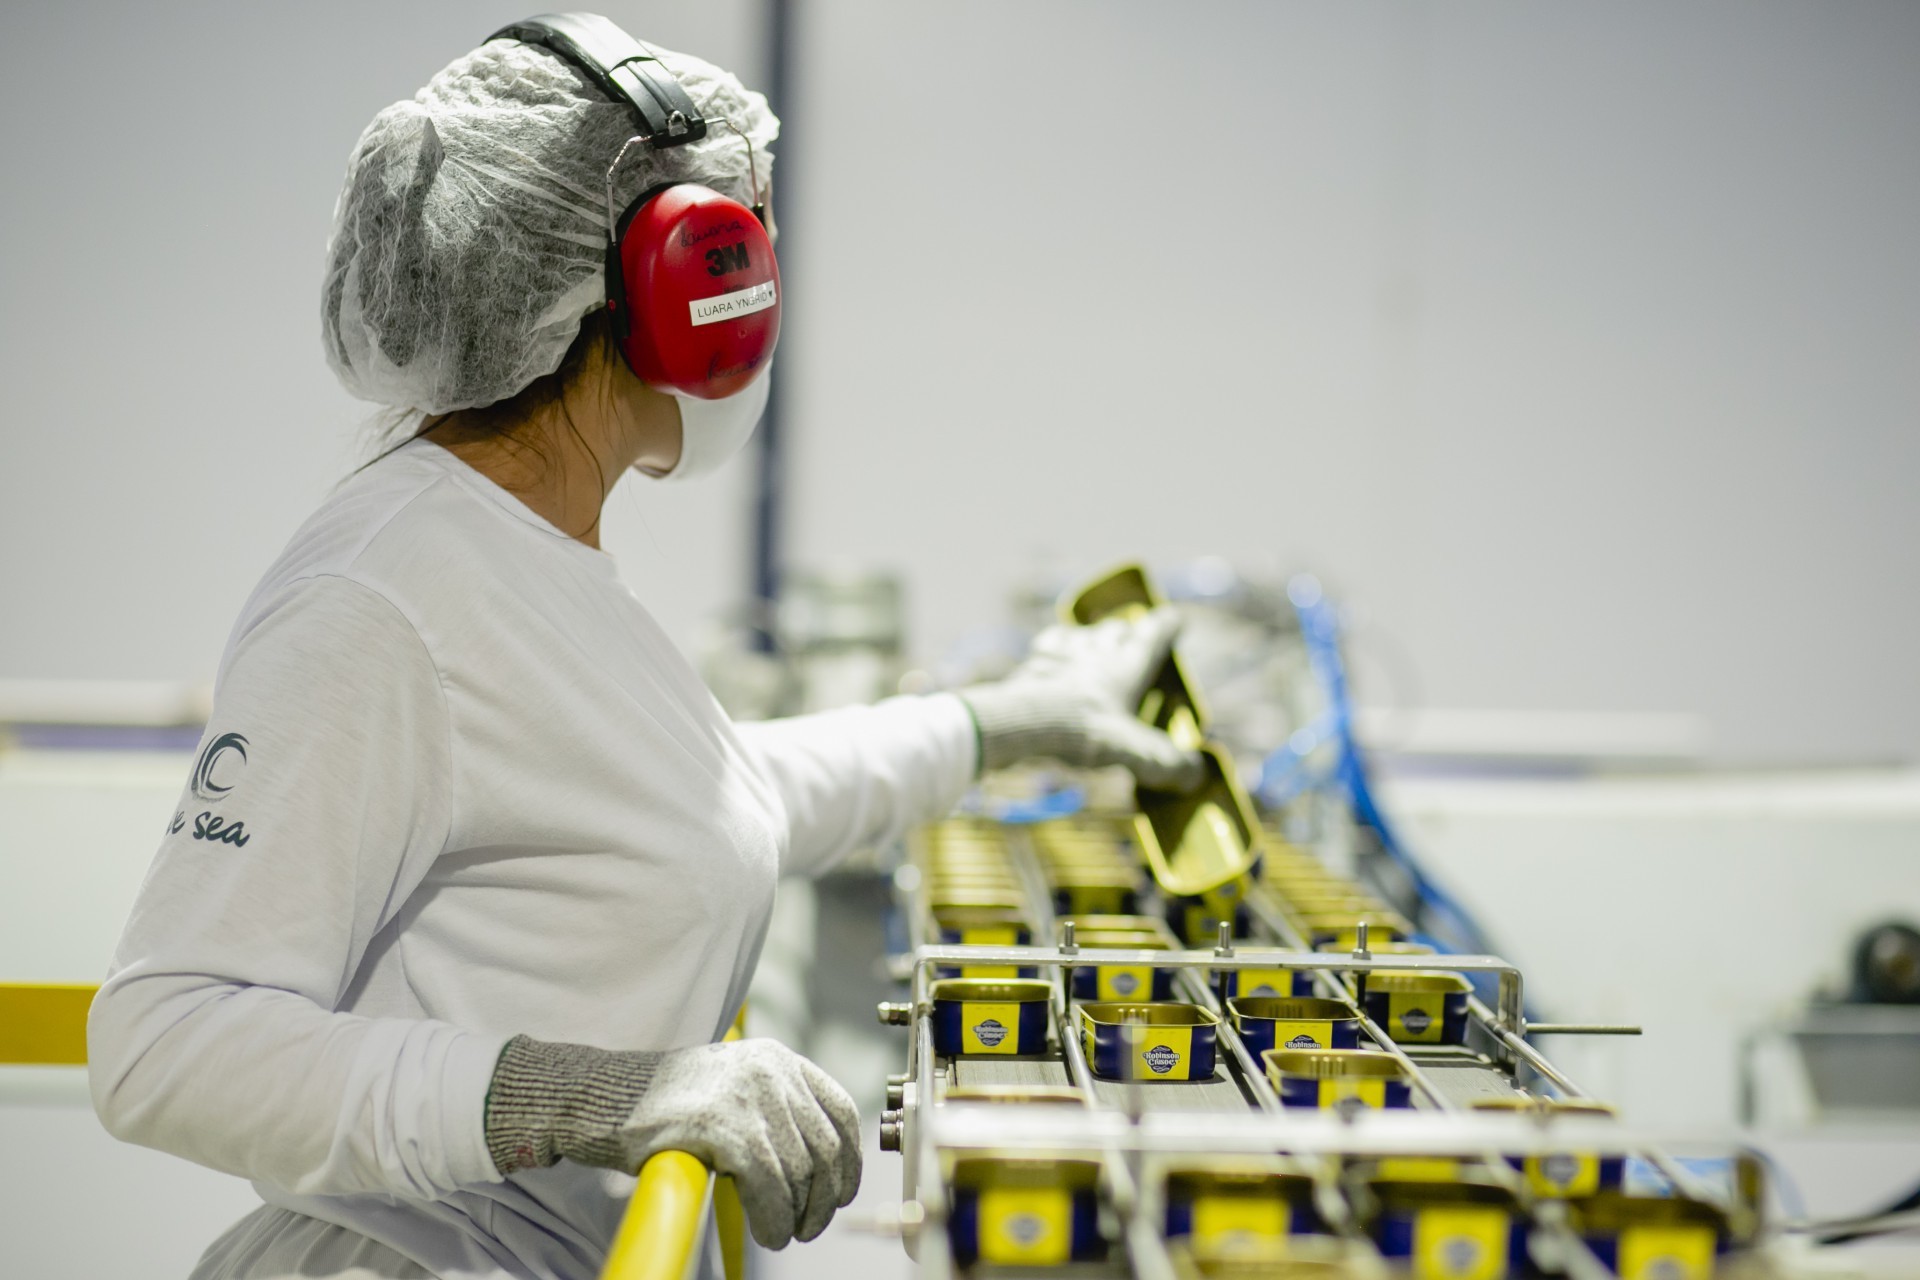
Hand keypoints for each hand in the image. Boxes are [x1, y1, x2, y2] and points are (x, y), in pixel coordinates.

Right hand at [486, 1036, 861, 1248]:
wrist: (601, 1099)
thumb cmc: (663, 1106)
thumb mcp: (732, 1089)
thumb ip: (775, 1109)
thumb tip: (821, 1165)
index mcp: (776, 1057)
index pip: (841, 1110)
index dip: (850, 1161)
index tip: (842, 1193)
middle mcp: (769, 1069)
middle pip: (826, 1146)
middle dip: (825, 1198)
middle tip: (809, 1226)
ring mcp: (746, 1095)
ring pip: (800, 1173)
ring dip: (798, 1215)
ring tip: (782, 1234)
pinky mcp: (721, 1126)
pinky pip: (770, 1187)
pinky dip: (775, 1219)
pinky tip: (768, 1232)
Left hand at [961, 605, 1202, 788]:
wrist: (1026, 721)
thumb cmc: (1086, 731)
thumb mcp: (1137, 754)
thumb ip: (1168, 763)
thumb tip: (1193, 773)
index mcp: (1129, 663)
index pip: (1155, 632)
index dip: (1168, 625)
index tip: (1176, 620)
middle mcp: (1098, 648)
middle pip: (1117, 629)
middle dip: (1127, 633)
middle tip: (1131, 642)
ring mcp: (1064, 651)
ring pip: (1083, 633)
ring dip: (1090, 639)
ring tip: (1092, 650)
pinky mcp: (1034, 661)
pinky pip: (1048, 646)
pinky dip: (1055, 651)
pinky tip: (1052, 661)